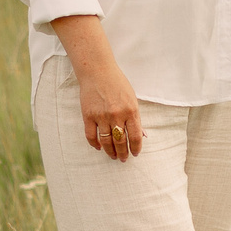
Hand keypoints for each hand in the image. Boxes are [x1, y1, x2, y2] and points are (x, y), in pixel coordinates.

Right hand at [52, 16, 141, 160]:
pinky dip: (95, 144)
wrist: (97, 71)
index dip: (136, 148)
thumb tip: (142, 135)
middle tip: (123, 159)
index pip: (135, 136)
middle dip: (123, 153)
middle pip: (120, 141)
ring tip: (113, 156)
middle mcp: (117, 115)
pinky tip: (99, 147)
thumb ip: (135, 117)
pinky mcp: (88, 116)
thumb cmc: (117, 84)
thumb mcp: (132, 98)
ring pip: (106, 141)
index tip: (135, 154)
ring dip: (110, 151)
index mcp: (131, 111)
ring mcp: (101, 116)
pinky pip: (91, 136)